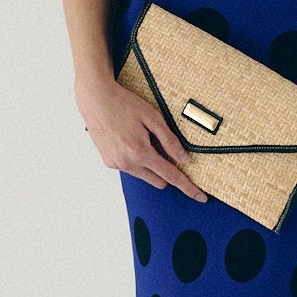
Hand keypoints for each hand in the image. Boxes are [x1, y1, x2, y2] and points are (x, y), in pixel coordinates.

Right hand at [77, 74, 208, 202]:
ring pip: (144, 175)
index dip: (188, 187)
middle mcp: (127, 163)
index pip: (171, 176)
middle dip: (166, 170)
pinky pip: (131, 168)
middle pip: (159, 181)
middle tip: (164, 148)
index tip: (200, 197)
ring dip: (150, 164)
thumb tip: (185, 158)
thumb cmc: (124, 104)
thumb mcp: (153, 117)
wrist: (96, 100)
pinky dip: (136, 160)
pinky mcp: (109, 162)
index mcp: (141, 152)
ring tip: (142, 137)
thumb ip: (170, 140)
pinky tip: (131, 139)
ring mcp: (116, 164)